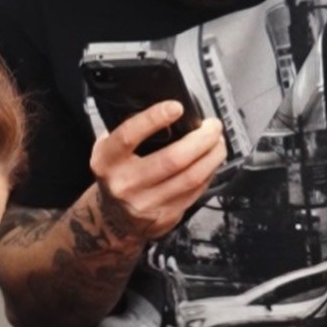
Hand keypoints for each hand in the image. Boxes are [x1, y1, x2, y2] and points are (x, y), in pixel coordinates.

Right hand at [89, 101, 226, 243]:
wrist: (114, 219)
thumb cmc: (117, 175)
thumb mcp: (109, 151)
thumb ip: (129, 132)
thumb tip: (165, 110)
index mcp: (108, 161)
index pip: (129, 136)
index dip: (154, 119)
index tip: (176, 107)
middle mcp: (125, 183)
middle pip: (172, 159)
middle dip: (201, 139)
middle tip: (213, 126)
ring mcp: (147, 203)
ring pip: (191, 177)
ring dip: (212, 156)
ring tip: (218, 142)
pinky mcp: (166, 215)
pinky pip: (196, 191)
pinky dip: (209, 173)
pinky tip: (211, 161)